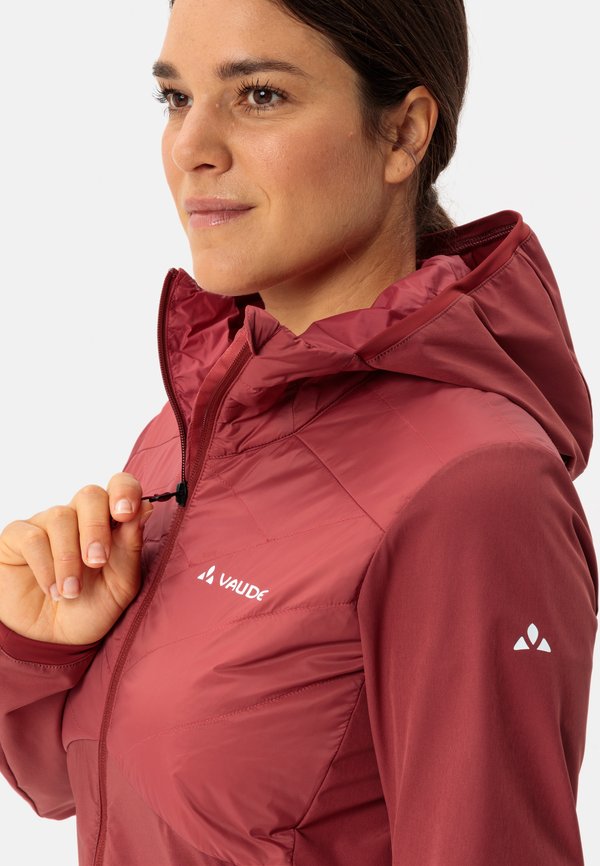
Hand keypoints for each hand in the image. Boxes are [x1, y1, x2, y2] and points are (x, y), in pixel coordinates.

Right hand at [0, 473, 153, 644]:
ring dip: (69, 559)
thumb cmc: (91, 607)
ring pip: (61, 517)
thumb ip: (131, 547)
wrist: (53, 639)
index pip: (120, 486)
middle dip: (96, 528)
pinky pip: (32, 537)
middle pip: (90, 495)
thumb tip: (145, 509)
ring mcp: (47, 524)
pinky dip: (45, 567)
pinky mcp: (18, 537)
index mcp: (110, 523)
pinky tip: (53, 590)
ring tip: (72, 592)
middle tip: (97, 562)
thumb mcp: (121, 585)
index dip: (124, 491)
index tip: (126, 514)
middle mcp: (79, 517)